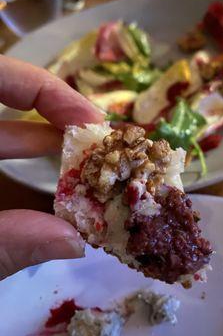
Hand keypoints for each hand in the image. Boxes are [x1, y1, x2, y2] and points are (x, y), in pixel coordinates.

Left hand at [0, 55, 104, 278]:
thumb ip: (4, 246)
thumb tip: (73, 243)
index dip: (49, 90)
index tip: (92, 122)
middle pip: (8, 89)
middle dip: (55, 109)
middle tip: (99, 136)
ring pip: (2, 122)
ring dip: (42, 133)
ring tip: (87, 156)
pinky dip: (20, 150)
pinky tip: (51, 170)